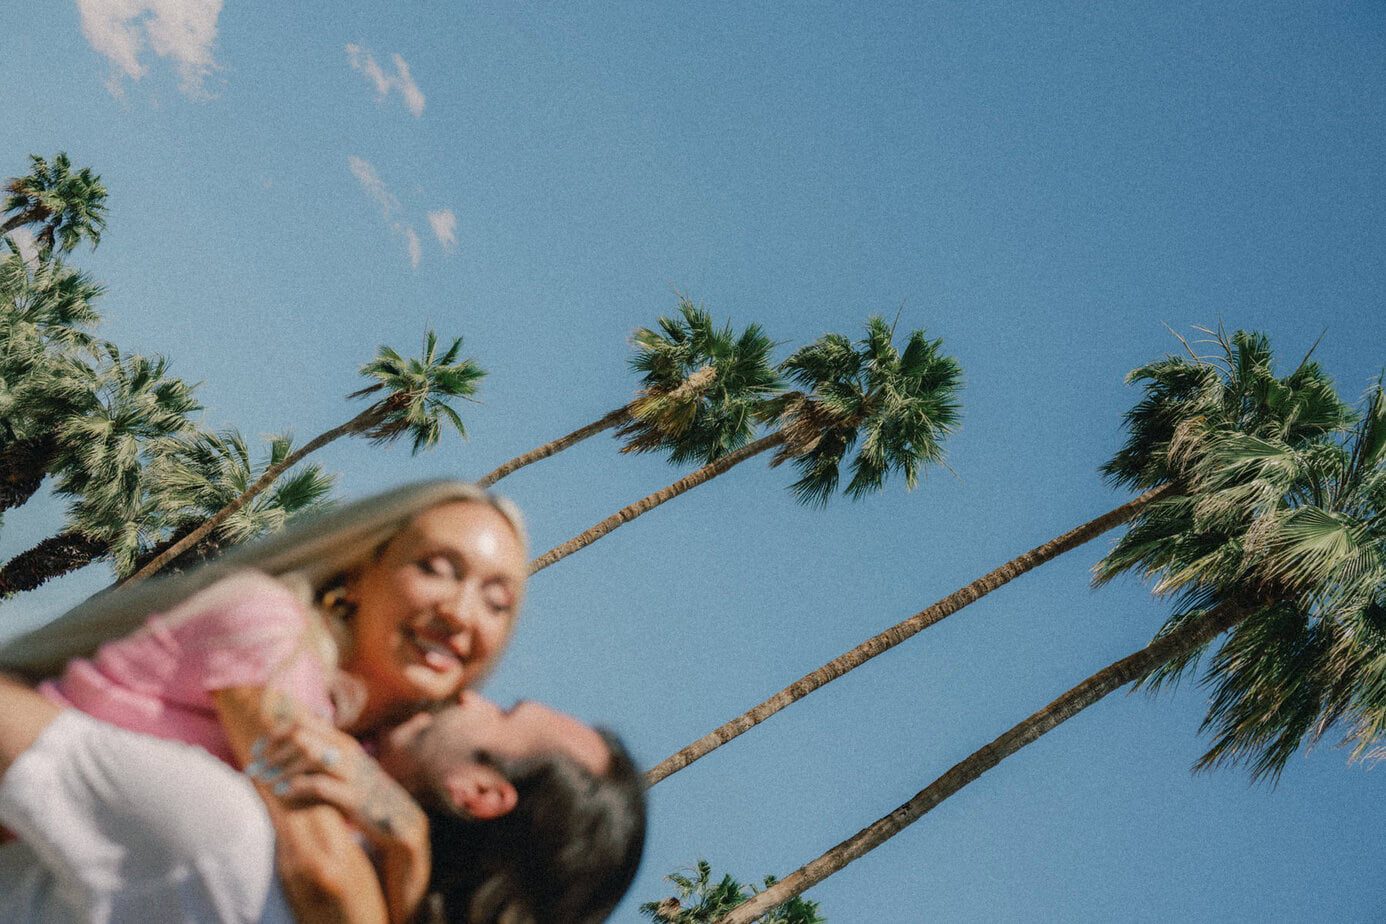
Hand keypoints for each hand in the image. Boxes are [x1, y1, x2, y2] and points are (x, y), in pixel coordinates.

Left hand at [247, 711, 426, 851]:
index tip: (258, 748)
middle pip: (300, 735)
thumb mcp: (341, 765)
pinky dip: (296, 787)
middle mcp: (345, 750)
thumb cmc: (360, 789)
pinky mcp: (352, 795)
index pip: (302, 721)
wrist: (395, 815)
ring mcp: (350, 771)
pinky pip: (319, 785)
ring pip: (308, 756)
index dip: (275, 731)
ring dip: (280, 768)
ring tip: (264, 782)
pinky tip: (281, 794)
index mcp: (339, 740)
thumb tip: (286, 740)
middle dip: (272, 751)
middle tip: (254, 767)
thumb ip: (318, 750)